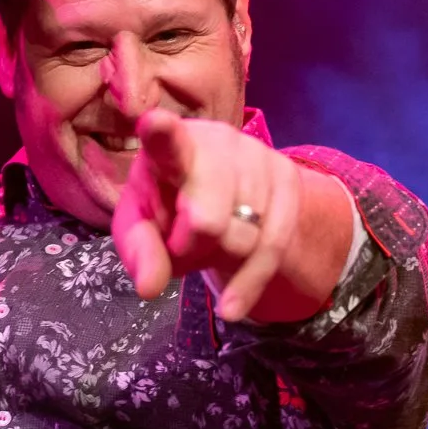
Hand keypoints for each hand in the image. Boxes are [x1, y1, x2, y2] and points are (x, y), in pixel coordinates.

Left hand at [111, 112, 347, 322]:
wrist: (221, 202)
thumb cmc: (167, 212)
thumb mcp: (141, 233)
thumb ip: (140, 255)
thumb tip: (150, 289)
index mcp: (167, 149)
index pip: (165, 142)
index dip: (160, 134)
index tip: (153, 123)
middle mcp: (215, 142)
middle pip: (208, 220)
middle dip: (191, 247)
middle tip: (182, 240)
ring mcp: (256, 155)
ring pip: (244, 237)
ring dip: (221, 257)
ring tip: (208, 243)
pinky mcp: (287, 178)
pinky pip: (274, 248)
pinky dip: (250, 284)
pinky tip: (234, 305)